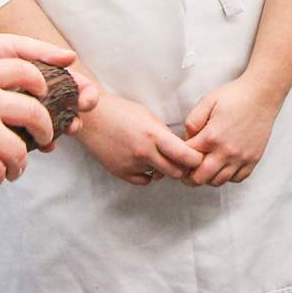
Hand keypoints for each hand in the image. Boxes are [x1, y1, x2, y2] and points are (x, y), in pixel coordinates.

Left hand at [0, 32, 99, 143]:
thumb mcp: (12, 47)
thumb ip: (41, 52)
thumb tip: (70, 57)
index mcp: (44, 77)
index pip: (74, 86)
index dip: (85, 93)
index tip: (86, 99)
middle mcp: (37, 97)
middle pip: (67, 111)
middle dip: (75, 118)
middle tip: (74, 123)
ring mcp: (23, 114)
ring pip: (50, 128)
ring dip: (59, 134)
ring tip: (57, 136)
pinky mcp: (7, 129)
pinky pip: (27, 141)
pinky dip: (37, 145)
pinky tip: (39, 146)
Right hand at [75, 91, 203, 185]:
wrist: (92, 118)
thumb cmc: (120, 112)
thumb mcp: (149, 116)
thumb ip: (165, 134)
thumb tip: (181, 149)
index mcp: (153, 135)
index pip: (185, 156)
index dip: (196, 159)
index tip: (198, 157)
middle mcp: (143, 152)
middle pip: (176, 172)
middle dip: (183, 167)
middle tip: (183, 162)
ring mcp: (131, 164)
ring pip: (160, 176)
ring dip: (165, 170)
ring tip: (160, 157)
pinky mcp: (120, 172)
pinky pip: (143, 180)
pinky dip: (148, 174)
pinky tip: (145, 162)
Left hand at [183, 75, 284, 186]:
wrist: (262, 96)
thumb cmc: (234, 96)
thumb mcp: (206, 102)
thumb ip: (192, 122)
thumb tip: (187, 140)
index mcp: (211, 137)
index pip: (187, 159)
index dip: (179, 160)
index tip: (179, 158)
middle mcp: (226, 152)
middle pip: (200, 178)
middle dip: (189, 176)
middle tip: (186, 171)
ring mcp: (241, 158)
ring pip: (218, 181)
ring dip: (208, 178)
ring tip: (204, 168)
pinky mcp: (253, 160)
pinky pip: (237, 179)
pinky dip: (227, 176)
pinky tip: (223, 166)